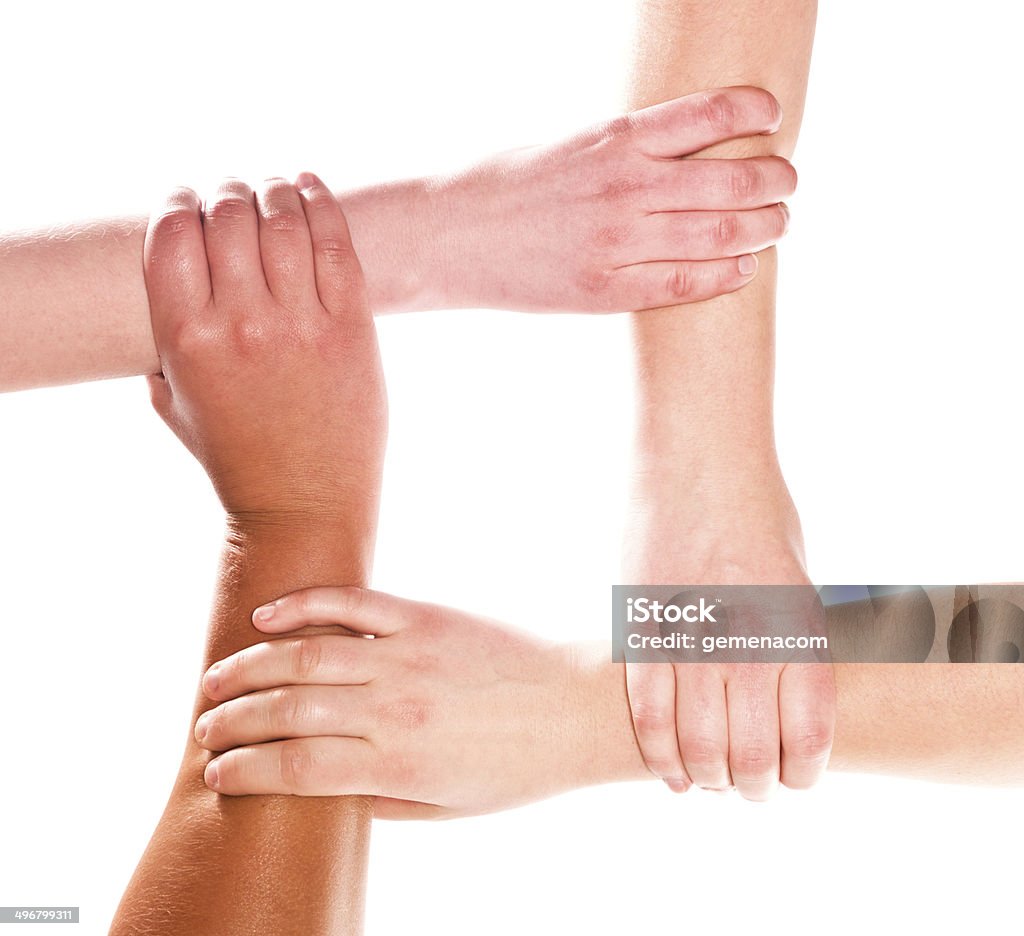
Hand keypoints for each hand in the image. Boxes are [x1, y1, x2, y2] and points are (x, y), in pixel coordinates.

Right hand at [144, 174, 385, 524]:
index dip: (178, 203)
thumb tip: (171, 283)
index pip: (172, 233)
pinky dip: (321, 204)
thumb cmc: (236, 456)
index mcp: (187, 339)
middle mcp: (241, 324)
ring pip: (283, 220)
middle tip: (234, 196)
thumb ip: (162, 342)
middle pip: (228, 215)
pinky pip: (337, 245)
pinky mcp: (352, 330)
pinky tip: (309, 188)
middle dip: (227, 193)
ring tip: (273, 191)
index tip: (189, 201)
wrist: (304, 506)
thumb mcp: (174, 401)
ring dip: (273, 192)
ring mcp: (301, 324)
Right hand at [193, 588, 638, 817]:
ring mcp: (408, 656)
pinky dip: (303, 604)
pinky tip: (267, 615)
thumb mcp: (450, 805)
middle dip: (234, 719)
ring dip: (251, 666)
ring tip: (217, 678)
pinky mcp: (425, 617)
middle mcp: (395, 708)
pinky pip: (351, 603)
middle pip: (288, 710)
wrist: (579, 707)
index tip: (215, 771)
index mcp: (400, 763)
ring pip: (306, 655)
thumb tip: (323, 795)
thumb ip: (381, 800)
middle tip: (204, 723)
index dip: (245, 769)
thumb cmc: (517, 765)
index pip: (295, 768)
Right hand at [429, 86, 795, 311]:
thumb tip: (697, 150)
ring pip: (722, 234)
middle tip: (788, 182)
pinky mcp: (605, 291)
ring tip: (777, 224)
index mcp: (615, 137)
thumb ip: (632, 146)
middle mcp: (624, 186)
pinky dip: (729, 274)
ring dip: (765, 227)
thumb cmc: (509, 183)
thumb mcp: (572, 142)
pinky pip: (687, 284)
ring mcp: (617, 243)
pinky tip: (745, 267)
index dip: (759, 114)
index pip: (714, 115)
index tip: (774, 119)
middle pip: (734, 179)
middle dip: (777, 179)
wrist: (450, 236)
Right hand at [622, 478, 835, 799]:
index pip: (808, 736)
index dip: (801, 775)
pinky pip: (646, 712)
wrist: (698, 457)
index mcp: (799, 624)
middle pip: (749, 753)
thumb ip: (795, 645)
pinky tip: (669, 768)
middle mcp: (747, 636)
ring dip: (704, 778)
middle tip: (747, 788)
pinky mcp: (642, 625)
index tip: (793, 779)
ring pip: (694, 744)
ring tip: (707, 782)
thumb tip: (784, 706)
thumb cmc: (757, 516)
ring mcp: (691, 632)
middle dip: (752, 787)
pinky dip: (658, 754)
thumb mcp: (800, 578)